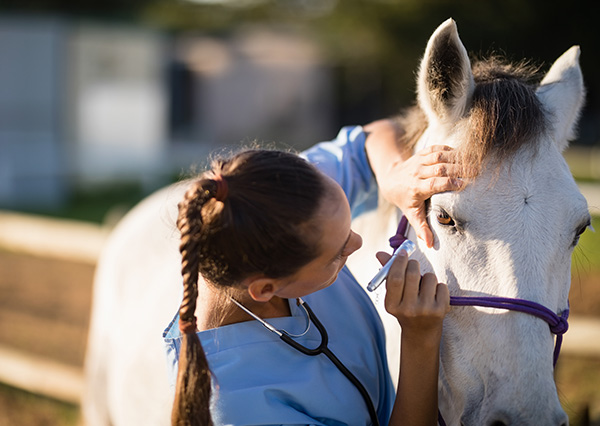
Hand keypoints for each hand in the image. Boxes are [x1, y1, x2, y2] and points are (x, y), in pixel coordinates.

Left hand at [364, 119, 462, 248]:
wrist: (391, 180)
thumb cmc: (405, 199)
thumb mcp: (411, 214)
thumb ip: (421, 227)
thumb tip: (430, 244)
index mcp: (416, 188)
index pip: (433, 184)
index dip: (448, 183)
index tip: (463, 185)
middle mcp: (417, 172)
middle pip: (439, 168)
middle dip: (458, 168)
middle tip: (476, 171)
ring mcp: (419, 161)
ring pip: (439, 156)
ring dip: (456, 157)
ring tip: (474, 161)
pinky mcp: (422, 153)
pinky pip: (436, 148)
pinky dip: (450, 149)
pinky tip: (463, 153)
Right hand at [376, 251, 449, 338]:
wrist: (421, 333)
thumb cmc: (405, 308)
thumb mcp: (394, 295)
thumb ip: (388, 274)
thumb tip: (380, 253)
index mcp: (392, 305)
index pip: (395, 278)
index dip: (399, 262)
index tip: (402, 252)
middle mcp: (408, 309)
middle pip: (413, 274)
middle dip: (414, 264)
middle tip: (413, 264)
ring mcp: (425, 310)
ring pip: (430, 277)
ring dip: (428, 277)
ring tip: (424, 287)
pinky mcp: (441, 311)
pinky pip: (442, 286)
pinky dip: (439, 287)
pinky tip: (434, 296)